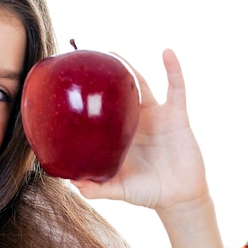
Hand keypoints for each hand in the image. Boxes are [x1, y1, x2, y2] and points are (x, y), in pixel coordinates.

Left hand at [71, 49, 209, 214]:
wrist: (179, 197)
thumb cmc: (147, 193)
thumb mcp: (118, 190)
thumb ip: (97, 189)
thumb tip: (71, 184)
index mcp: (118, 136)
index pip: (100, 112)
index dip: (87, 100)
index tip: (69, 86)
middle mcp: (134, 122)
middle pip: (116, 94)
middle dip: (102, 78)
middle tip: (83, 59)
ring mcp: (155, 116)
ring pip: (141, 86)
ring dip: (129, 67)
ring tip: (112, 50)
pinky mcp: (176, 115)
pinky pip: (176, 88)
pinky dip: (173, 70)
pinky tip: (167, 52)